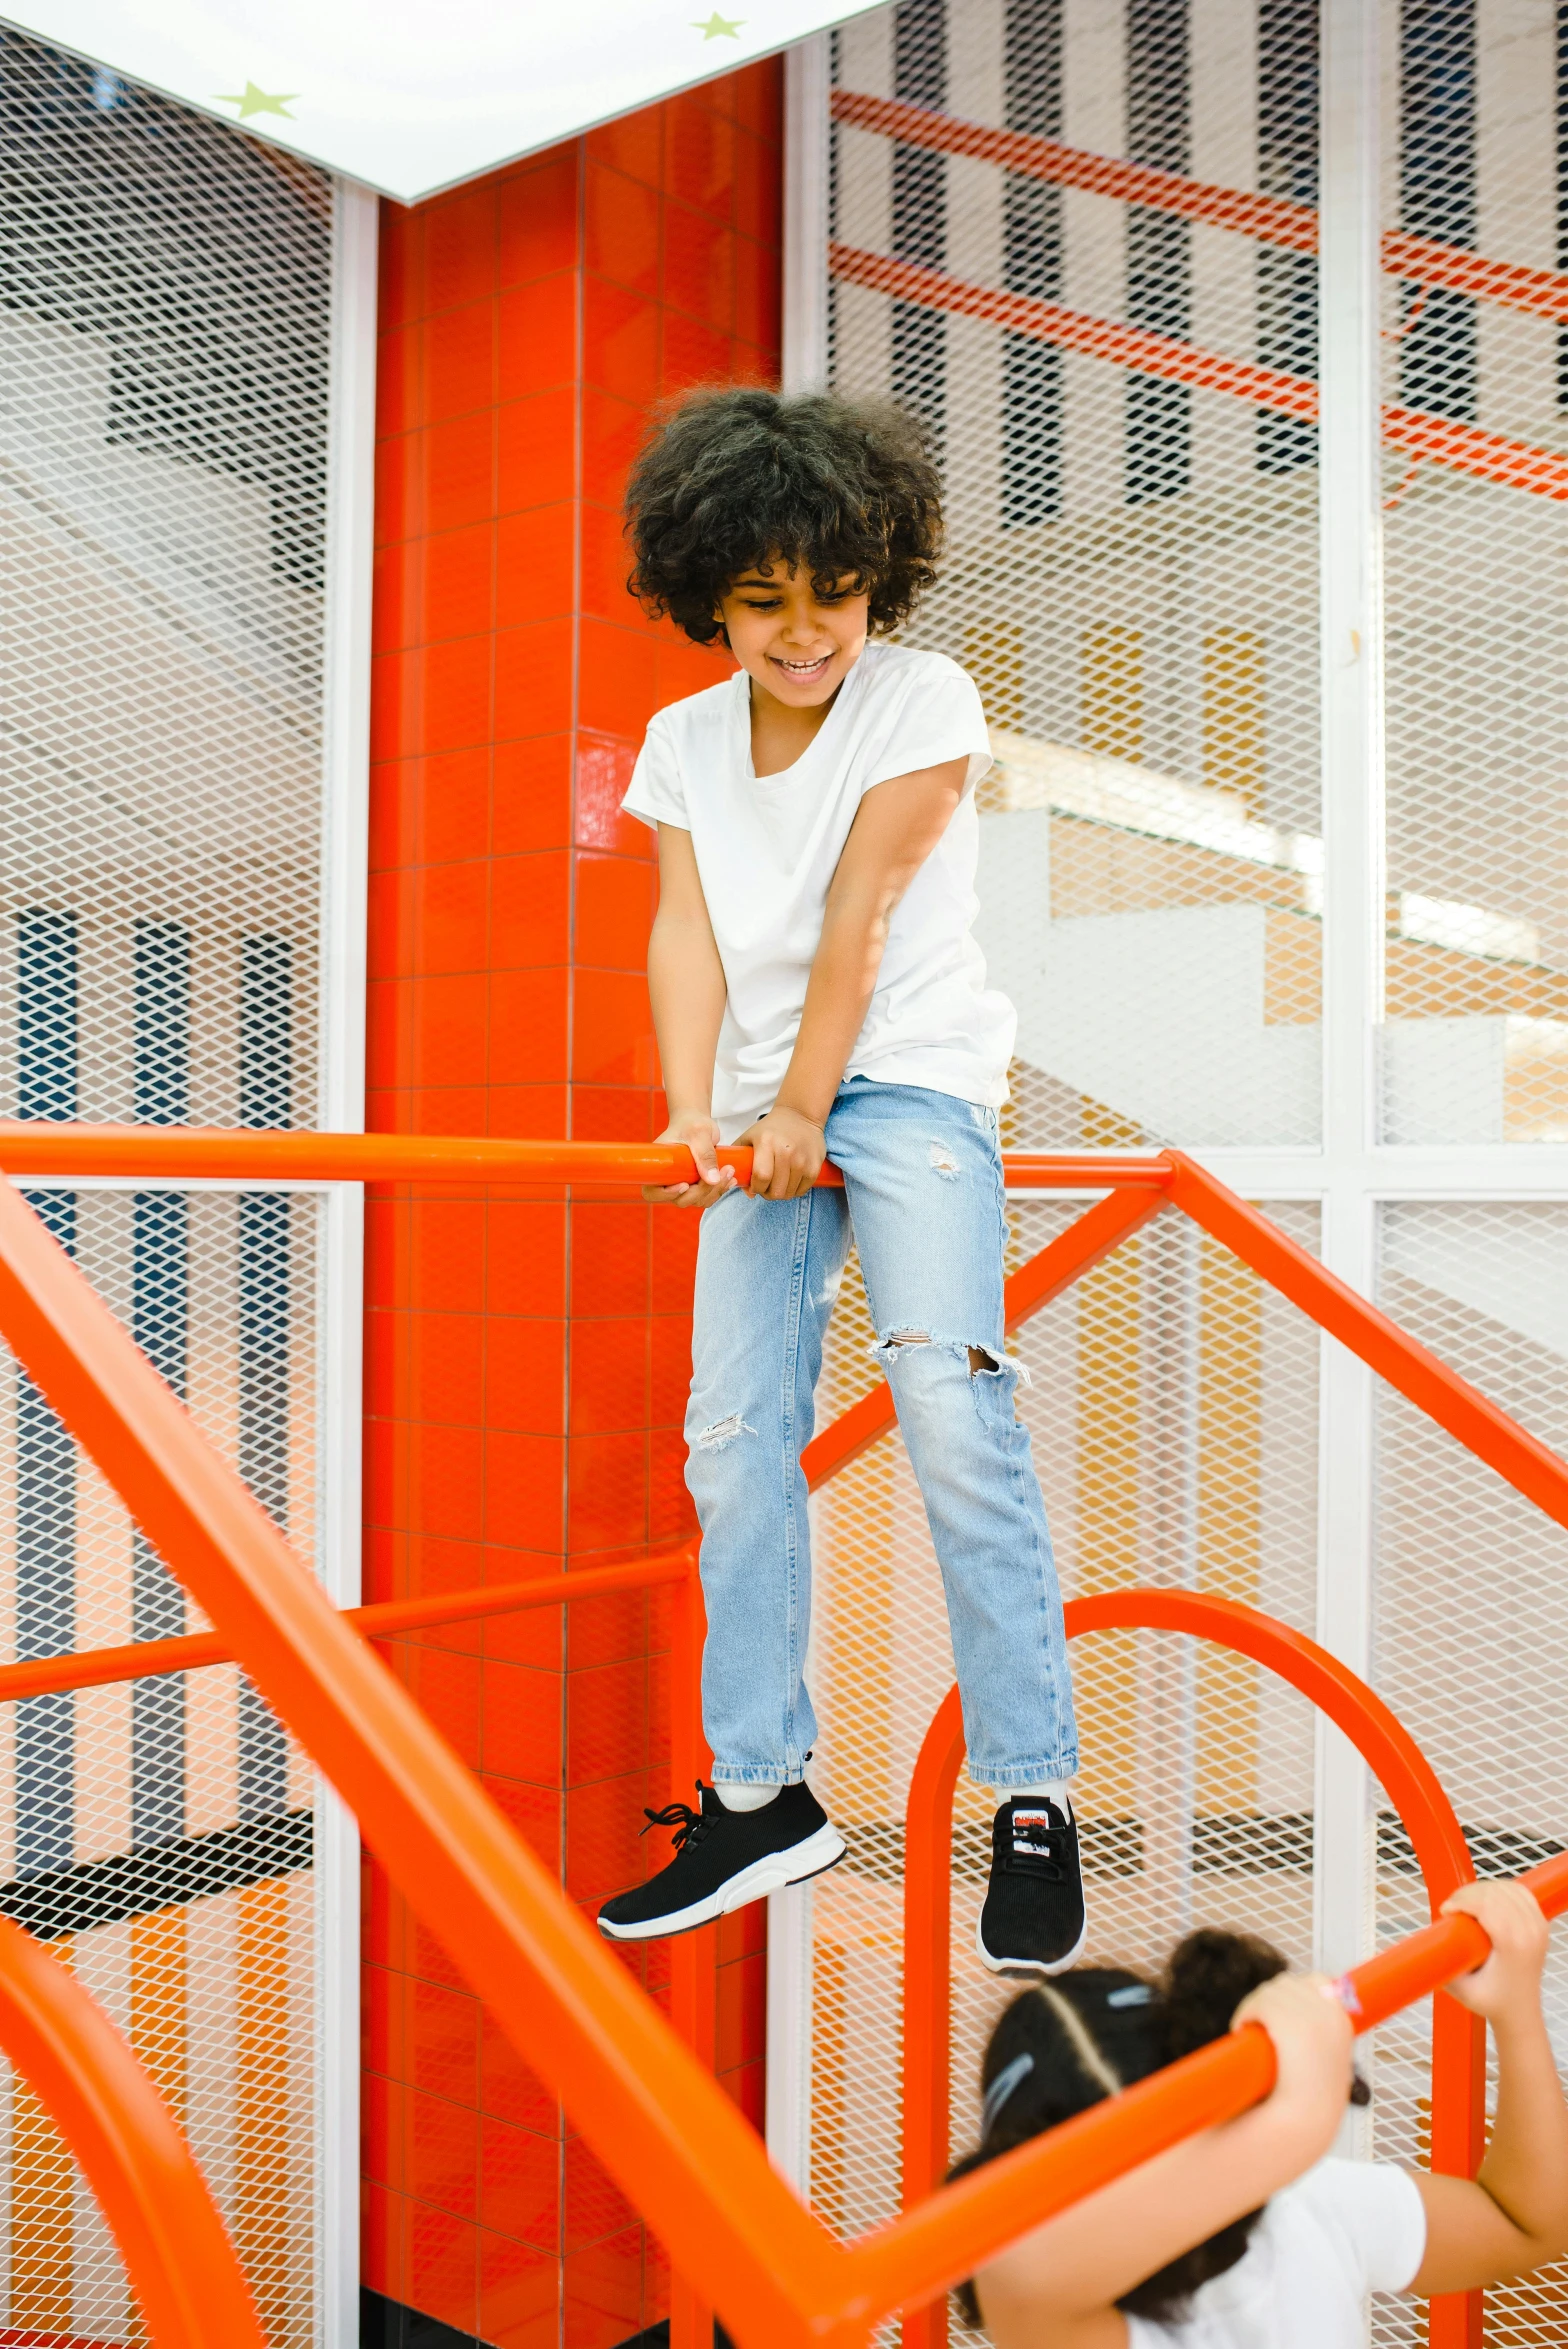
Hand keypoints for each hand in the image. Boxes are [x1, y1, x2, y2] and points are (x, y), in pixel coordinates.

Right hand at [643, 1112, 735, 1209]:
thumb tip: (712, 1180)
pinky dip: (719, 1190)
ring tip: (729, 1172)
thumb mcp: (699, 1134)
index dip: (666, 1194)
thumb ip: (705, 1155)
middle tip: (722, 1173)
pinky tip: (730, 1178)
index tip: (685, 1184)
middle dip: (702, 1191)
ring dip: (714, 1191)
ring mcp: (681, 1184)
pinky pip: (706, 1196)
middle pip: (680, 1199)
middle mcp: (667, 1179)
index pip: (652, 1191)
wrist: (698, 1123)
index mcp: (658, 1166)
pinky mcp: (695, 1186)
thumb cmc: (692, 1123)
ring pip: (696, 1200)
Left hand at [736, 1107, 826, 1199]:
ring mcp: (802, 1160)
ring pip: (789, 1194)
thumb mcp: (749, 1137)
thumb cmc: (771, 1129)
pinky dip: (794, 1190)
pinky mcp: (815, 1166)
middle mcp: (786, 1152)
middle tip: (767, 1186)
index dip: (756, 1188)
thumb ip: (740, 1163)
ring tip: (778, 1181)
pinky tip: (790, 1180)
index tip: (755, 1186)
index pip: (761, 1177)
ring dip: (781, 1192)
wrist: (800, 1116)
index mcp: (767, 1143)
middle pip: (776, 1190)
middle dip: (768, 1193)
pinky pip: (802, 1191)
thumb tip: (749, 1193)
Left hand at [1233, 1971, 1353, 2158]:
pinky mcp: (1286, 2021)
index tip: (1283, 2008)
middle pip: (1290, 1984)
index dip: (1297, 1992)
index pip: (1319, 1982)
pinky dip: (1246, 2014)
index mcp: (1343, 2022)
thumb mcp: (1331, 2067)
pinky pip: (1258, 2003)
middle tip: (1262, 2026)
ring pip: (1270, 1992)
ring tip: (1251, 2030)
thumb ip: (1326, 2041)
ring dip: (1256, 2008)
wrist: (1305, 2125)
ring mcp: (1309, 2017)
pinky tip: (1241, 2029)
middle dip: (1272, 2001)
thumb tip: (1317, 2014)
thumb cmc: (1314, 2104)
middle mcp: (1330, 2014)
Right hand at [1441, 1880, 1549, 2025]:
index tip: (1445, 1911)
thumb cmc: (1492, 2003)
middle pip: (1494, 1893)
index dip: (1460, 1900)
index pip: (1486, 1905)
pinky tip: (1487, 1897)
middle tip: (1451, 1907)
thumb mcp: (1460, 1988)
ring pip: (1506, 1888)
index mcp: (1513, 1945)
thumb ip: (1440, 1964)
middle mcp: (1530, 1932)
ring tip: (1465, 1903)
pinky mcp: (1541, 1923)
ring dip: (1482, 1889)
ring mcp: (1539, 1926)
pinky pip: (1520, 1892)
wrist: (1521, 2013)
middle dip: (1467, 1894)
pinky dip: (1501, 1888)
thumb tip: (1419, 1942)